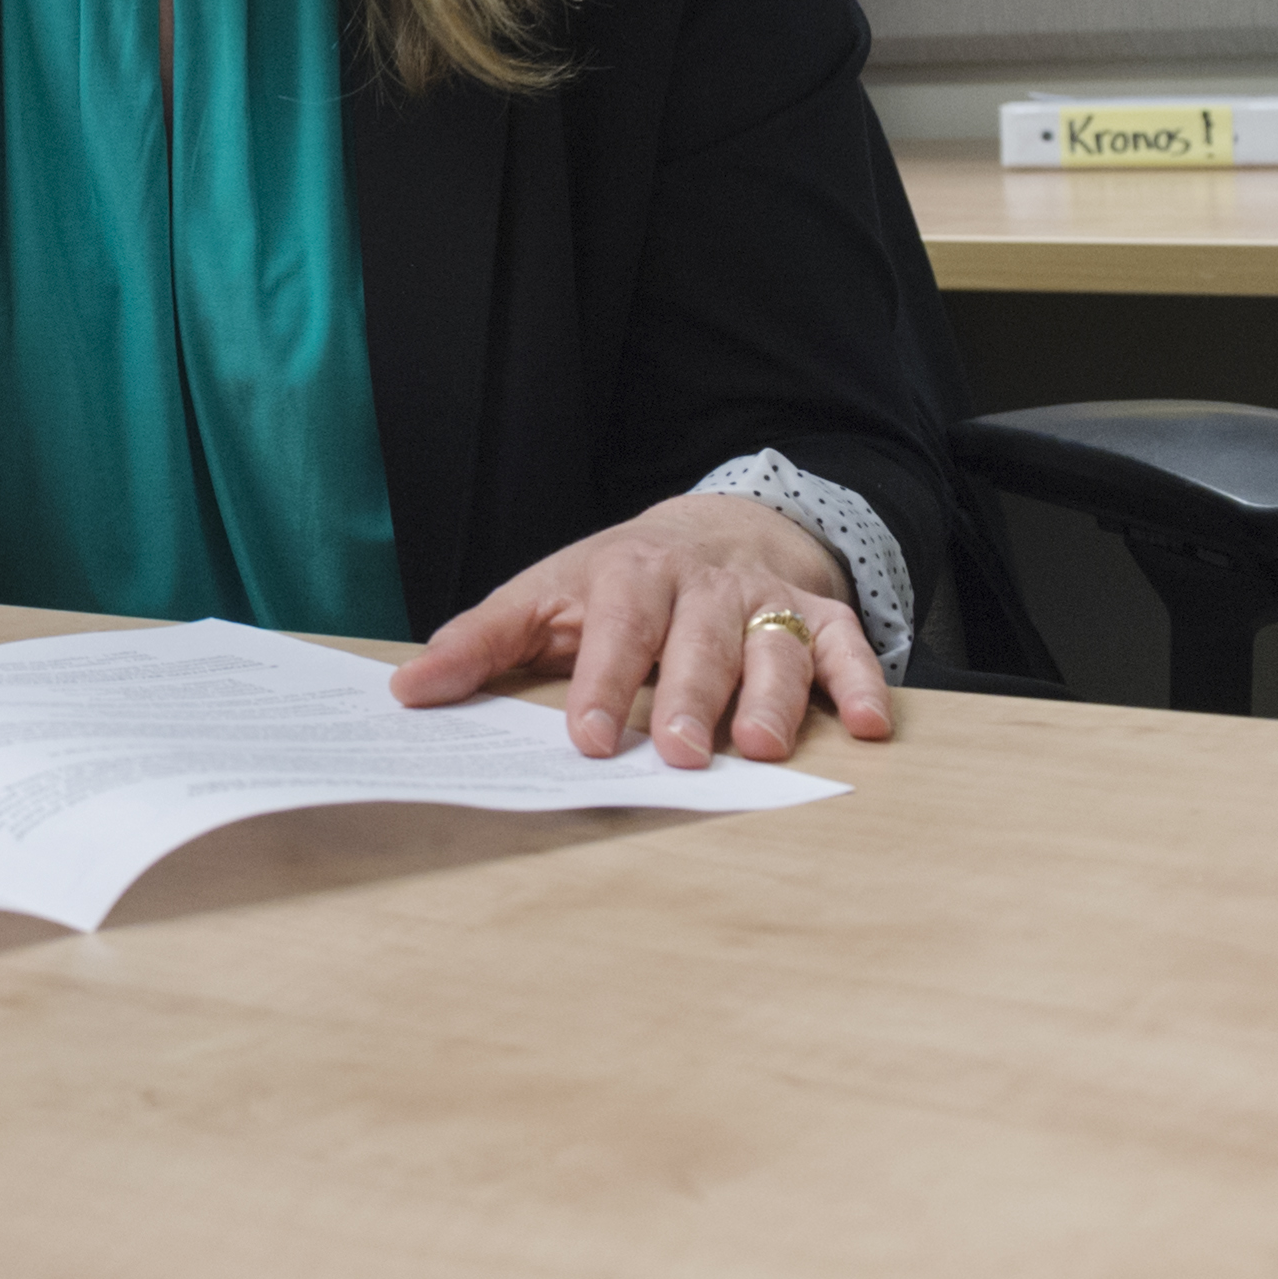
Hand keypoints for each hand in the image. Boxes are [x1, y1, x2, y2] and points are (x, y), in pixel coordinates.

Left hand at [387, 495, 891, 767]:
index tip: (584, 737)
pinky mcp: (818, 618)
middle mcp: (701, 587)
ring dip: (770, 697)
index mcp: (627, 577)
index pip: (612, 627)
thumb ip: (480, 644)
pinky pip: (847, 646)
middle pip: (696, 641)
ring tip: (762, 749)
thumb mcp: (542, 597)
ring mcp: (763, 602)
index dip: (599, 681)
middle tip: (676, 751)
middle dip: (687, 696)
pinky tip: (870, 725)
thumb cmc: (615, 583)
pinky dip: (862, 681)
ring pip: (772, 648)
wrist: (714, 527)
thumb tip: (408, 692)